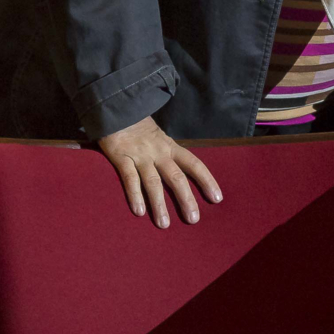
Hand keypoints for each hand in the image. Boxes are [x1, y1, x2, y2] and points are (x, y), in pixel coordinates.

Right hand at [97, 115, 222, 229]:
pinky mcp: (121, 157)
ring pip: (153, 182)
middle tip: (193, 219)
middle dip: (186, 199)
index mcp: (171, 147)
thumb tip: (184, 176)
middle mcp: (159, 153)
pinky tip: (139, 211)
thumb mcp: (161, 138)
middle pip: (177, 178)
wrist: (117, 109)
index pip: (194, 164)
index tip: (217, 198)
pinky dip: (135, 195)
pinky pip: (130, 179)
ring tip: (164, 224)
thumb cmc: (140, 128)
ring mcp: (140, 156)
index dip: (206, 180)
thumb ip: (170, 155)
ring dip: (159, 204)